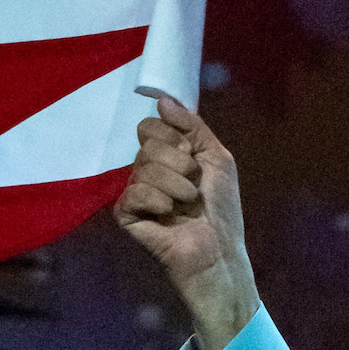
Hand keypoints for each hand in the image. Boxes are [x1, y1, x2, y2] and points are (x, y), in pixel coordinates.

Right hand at [112, 90, 261, 349]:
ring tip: (187, 204)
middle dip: (178, 162)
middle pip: (147, 143)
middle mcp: (146, 170)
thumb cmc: (221, 208)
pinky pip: (131, 192)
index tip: (192, 155)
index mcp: (166, 155)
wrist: (218, 251)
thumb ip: (192, 126)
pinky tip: (168, 215)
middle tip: (193, 186)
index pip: (150, 125)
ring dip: (175, 185)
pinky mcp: (126, 215)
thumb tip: (161, 99)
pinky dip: (157, 201)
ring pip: (142, 166)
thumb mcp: (216, 158)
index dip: (173, 136)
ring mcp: (134, 192)